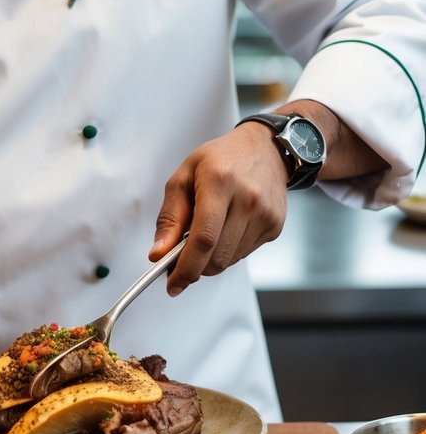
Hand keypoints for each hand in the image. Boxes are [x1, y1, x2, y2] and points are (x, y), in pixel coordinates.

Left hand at [148, 120, 289, 296]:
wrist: (265, 149)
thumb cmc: (220, 159)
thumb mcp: (184, 176)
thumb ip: (169, 217)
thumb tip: (159, 253)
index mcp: (219, 182)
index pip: (203, 239)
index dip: (186, 268)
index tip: (173, 284)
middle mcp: (247, 199)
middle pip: (217, 257)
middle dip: (195, 267)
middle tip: (181, 259)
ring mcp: (265, 215)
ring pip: (230, 260)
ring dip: (211, 258)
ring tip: (207, 231)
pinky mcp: (275, 227)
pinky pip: (244, 254)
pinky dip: (228, 251)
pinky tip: (227, 227)